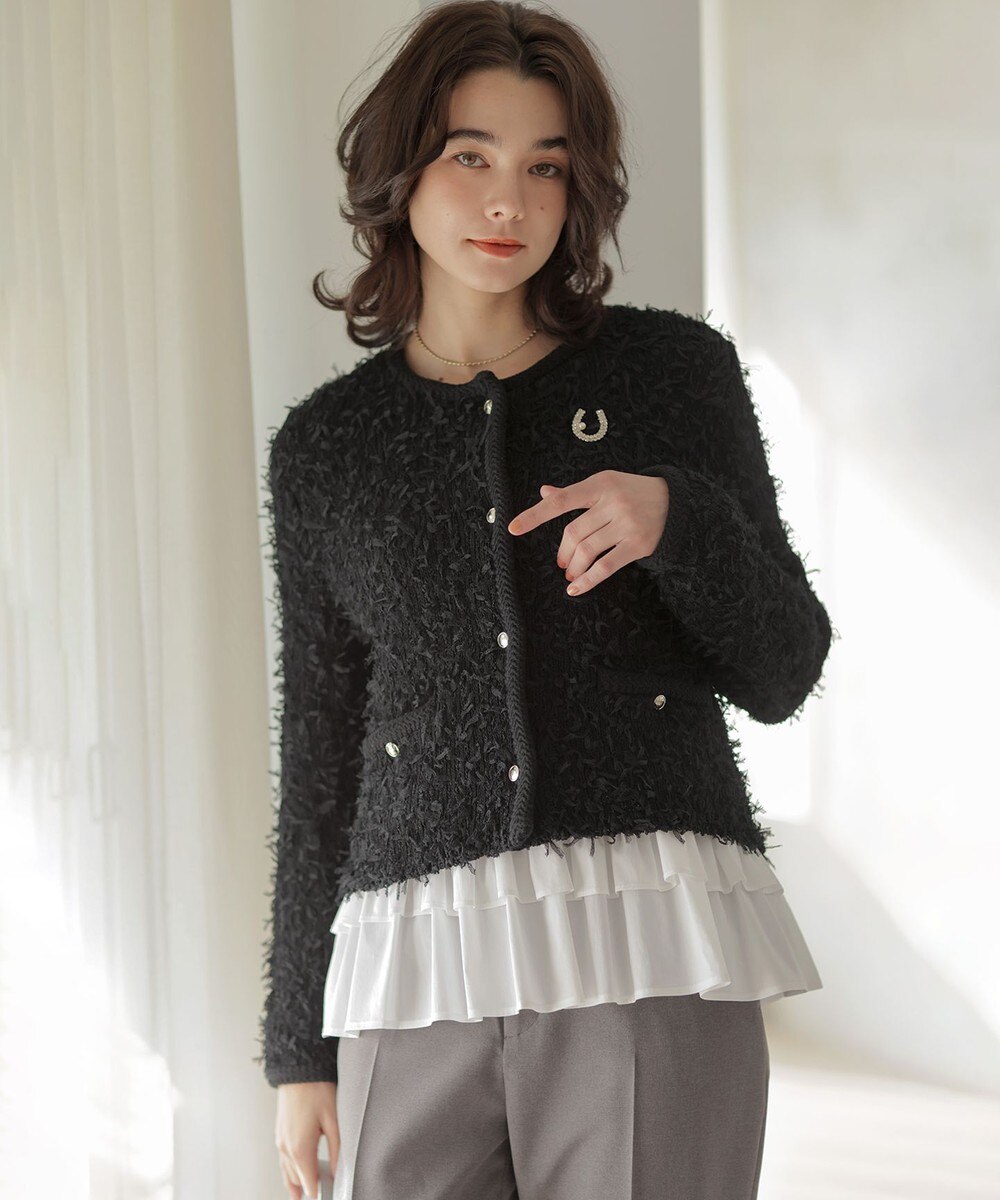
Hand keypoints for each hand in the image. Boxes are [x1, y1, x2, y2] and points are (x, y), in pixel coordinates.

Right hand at [276, 1081, 339, 1199]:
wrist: (298, 1069)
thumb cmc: (316, 1089)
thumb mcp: (333, 1120)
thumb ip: (337, 1149)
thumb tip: (339, 1170)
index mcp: (300, 1148)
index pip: (308, 1183)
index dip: (317, 1193)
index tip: (326, 1196)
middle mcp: (286, 1148)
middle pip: (296, 1180)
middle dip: (307, 1189)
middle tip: (319, 1194)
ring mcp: (280, 1140)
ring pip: (286, 1171)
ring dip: (295, 1183)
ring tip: (302, 1194)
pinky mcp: (279, 1133)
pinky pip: (282, 1160)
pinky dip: (288, 1170)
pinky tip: (295, 1172)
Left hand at [507, 470, 669, 596]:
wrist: (675, 502)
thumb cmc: (631, 492)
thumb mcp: (604, 484)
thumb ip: (574, 493)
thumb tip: (543, 493)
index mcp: (600, 484)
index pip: (561, 501)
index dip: (535, 515)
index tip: (513, 528)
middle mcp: (613, 502)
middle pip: (574, 533)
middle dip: (562, 552)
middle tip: (561, 562)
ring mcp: (627, 524)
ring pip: (587, 551)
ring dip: (573, 567)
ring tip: (570, 573)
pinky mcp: (639, 544)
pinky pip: (606, 567)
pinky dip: (588, 580)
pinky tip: (576, 587)